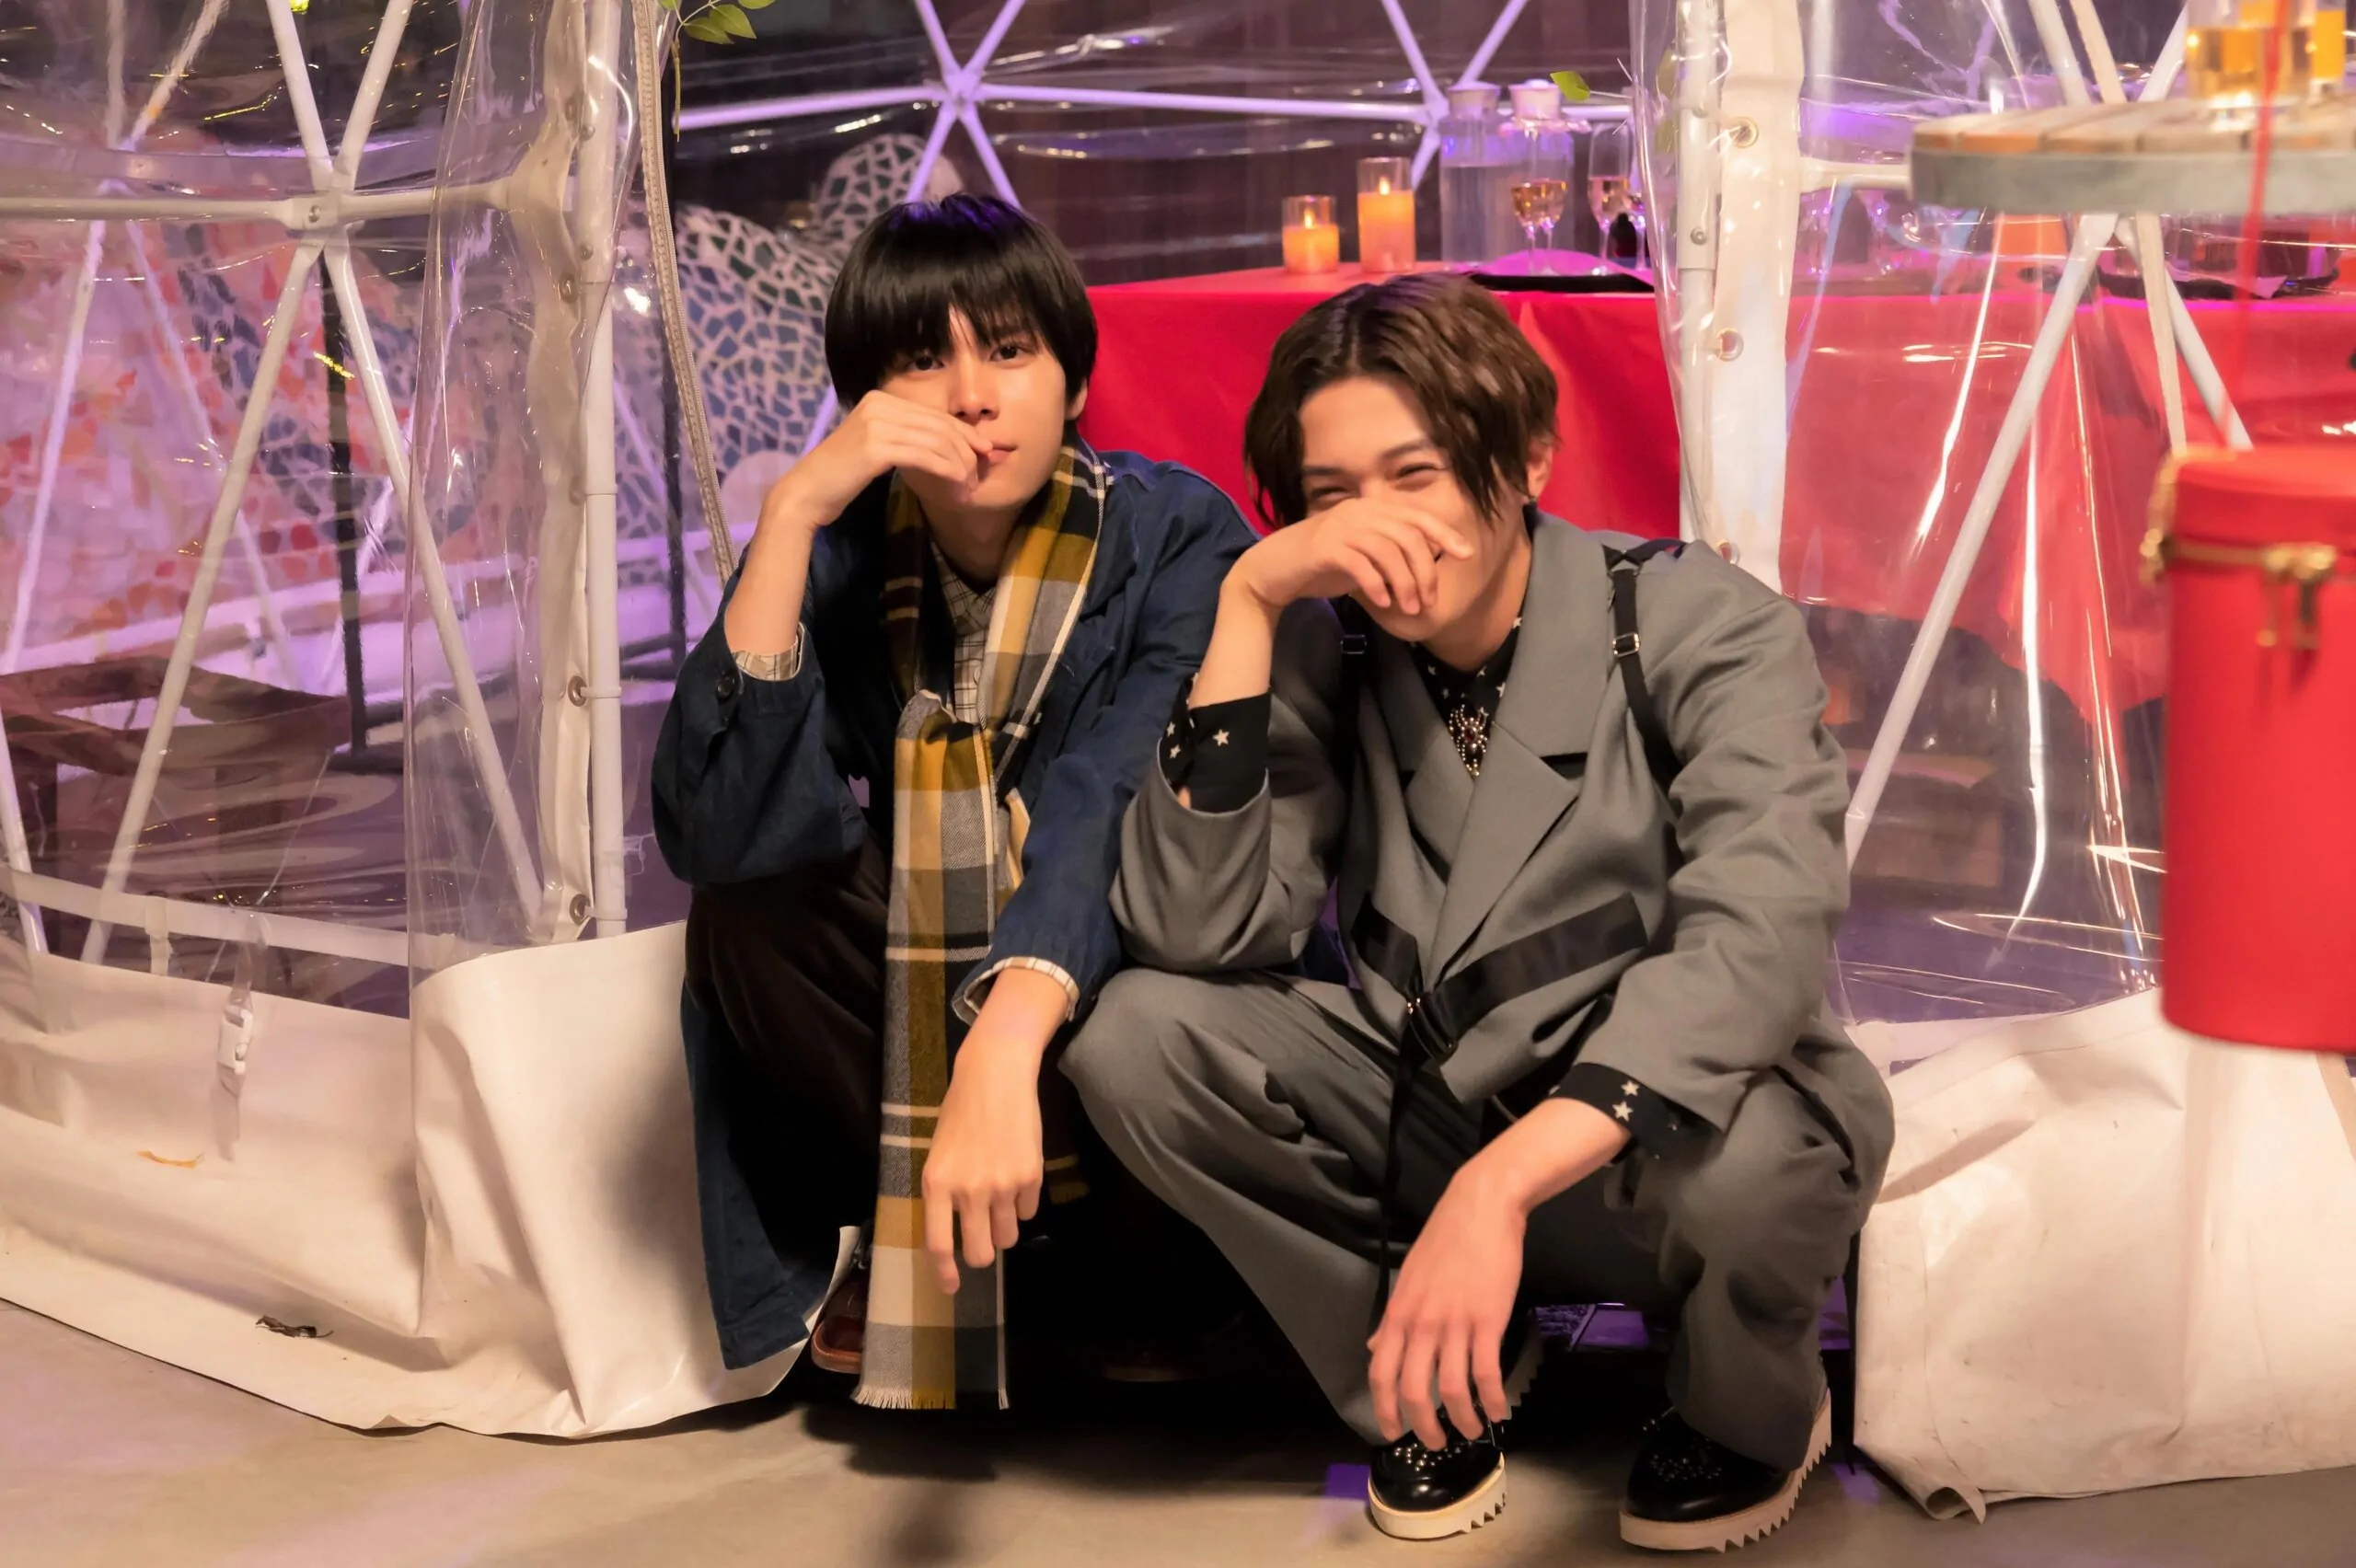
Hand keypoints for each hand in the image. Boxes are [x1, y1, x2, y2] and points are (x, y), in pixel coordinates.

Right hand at [760, 390, 997, 536]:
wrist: (806, 493)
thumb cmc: (842, 478)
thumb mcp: (879, 450)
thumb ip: (910, 442)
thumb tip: (956, 448)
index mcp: (882, 399)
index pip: (936, 415)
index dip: (966, 434)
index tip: (986, 455)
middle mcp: (880, 403)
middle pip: (941, 425)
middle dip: (968, 452)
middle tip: (980, 478)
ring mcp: (877, 422)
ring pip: (938, 441)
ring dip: (961, 468)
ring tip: (967, 491)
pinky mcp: (876, 446)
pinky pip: (926, 456)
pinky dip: (948, 473)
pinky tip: (956, 489)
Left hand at [919, 970, 1062, 1293]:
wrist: (996, 1076)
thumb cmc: (961, 1113)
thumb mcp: (940, 1154)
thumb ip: (944, 1194)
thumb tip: (952, 1235)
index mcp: (937, 1183)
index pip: (938, 1243)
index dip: (944, 1272)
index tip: (951, 1287)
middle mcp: (968, 1190)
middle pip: (979, 1251)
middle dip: (982, 1254)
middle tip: (983, 1244)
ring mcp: (1002, 1185)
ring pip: (1008, 1236)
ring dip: (1005, 1229)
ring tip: (1000, 1201)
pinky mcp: (1030, 1176)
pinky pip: (1029, 1212)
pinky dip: (1023, 1204)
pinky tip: (1017, 1175)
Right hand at [1231, 499, 1471, 617]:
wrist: (1272, 572)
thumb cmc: (1319, 567)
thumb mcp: (1361, 557)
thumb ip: (1389, 556)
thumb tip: (1426, 568)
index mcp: (1370, 509)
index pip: (1416, 517)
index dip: (1444, 534)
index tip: (1466, 554)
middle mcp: (1357, 511)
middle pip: (1407, 536)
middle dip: (1425, 571)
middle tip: (1428, 601)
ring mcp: (1339, 527)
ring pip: (1387, 551)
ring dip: (1404, 583)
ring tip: (1408, 608)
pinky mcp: (1323, 548)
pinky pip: (1361, 565)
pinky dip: (1377, 586)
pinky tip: (1382, 603)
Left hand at [1367, 1161, 1527, 1449]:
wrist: (1481, 1208)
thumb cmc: (1445, 1241)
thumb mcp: (1409, 1278)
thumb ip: (1393, 1318)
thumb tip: (1374, 1346)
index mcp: (1399, 1314)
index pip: (1381, 1373)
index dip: (1384, 1409)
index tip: (1392, 1431)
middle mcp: (1422, 1324)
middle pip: (1414, 1390)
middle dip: (1423, 1425)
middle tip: (1436, 1442)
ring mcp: (1455, 1324)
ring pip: (1452, 1388)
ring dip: (1462, 1419)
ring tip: (1472, 1432)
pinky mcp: (1487, 1321)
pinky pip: (1486, 1373)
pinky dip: (1492, 1399)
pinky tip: (1498, 1410)